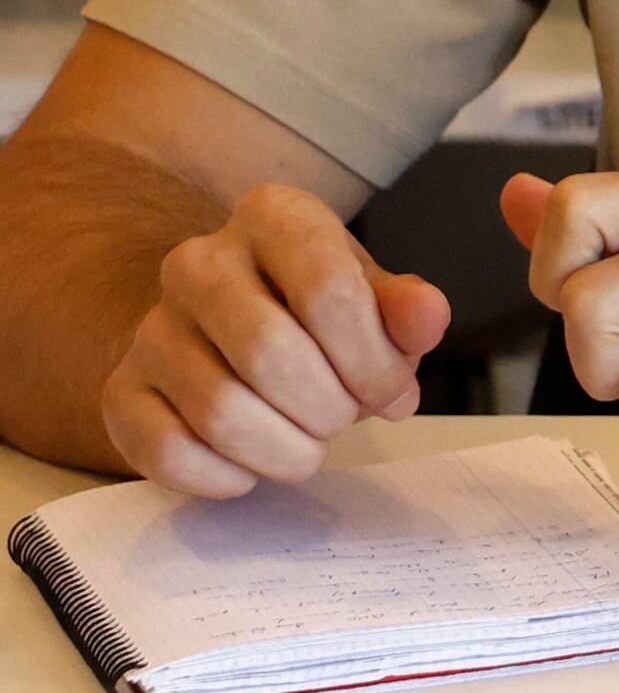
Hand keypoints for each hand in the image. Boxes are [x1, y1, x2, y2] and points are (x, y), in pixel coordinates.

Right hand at [99, 183, 446, 495]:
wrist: (229, 329)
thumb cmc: (318, 312)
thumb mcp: (376, 297)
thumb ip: (408, 309)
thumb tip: (424, 317)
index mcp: (273, 217)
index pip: (328, 292)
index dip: (373, 361)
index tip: (393, 392)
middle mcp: (198, 262)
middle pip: (270, 352)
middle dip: (329, 406)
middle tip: (347, 417)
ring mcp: (150, 328)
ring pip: (220, 411)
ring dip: (286, 448)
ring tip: (310, 443)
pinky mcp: (120, 392)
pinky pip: (170, 452)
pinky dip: (229, 475)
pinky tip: (257, 463)